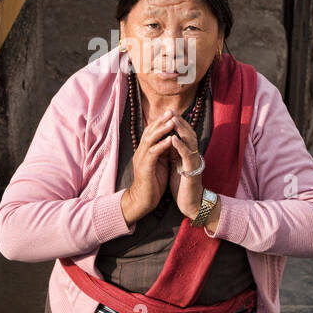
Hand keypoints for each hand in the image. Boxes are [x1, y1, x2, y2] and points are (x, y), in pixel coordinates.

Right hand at [120, 107, 178, 224]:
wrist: (142, 200)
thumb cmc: (152, 183)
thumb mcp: (158, 164)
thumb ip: (161, 152)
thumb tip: (170, 140)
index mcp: (144, 151)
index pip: (151, 132)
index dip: (160, 122)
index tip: (170, 112)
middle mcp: (141, 152)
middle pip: (149, 132)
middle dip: (160, 121)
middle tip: (171, 111)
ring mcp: (142, 159)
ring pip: (150, 140)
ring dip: (161, 130)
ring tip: (171, 122)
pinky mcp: (145, 168)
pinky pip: (153, 154)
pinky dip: (161, 145)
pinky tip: (170, 140)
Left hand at [165, 113, 205, 219]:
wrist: (191, 204)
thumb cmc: (183, 186)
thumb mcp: (176, 166)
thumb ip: (174, 153)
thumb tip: (167, 141)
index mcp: (188, 154)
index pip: (184, 134)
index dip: (178, 123)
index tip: (168, 112)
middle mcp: (193, 155)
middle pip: (189, 133)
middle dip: (180, 121)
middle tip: (171, 110)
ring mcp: (194, 162)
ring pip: (190, 142)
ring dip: (181, 129)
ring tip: (173, 119)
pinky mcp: (192, 171)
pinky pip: (187, 156)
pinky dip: (180, 146)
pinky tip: (173, 139)